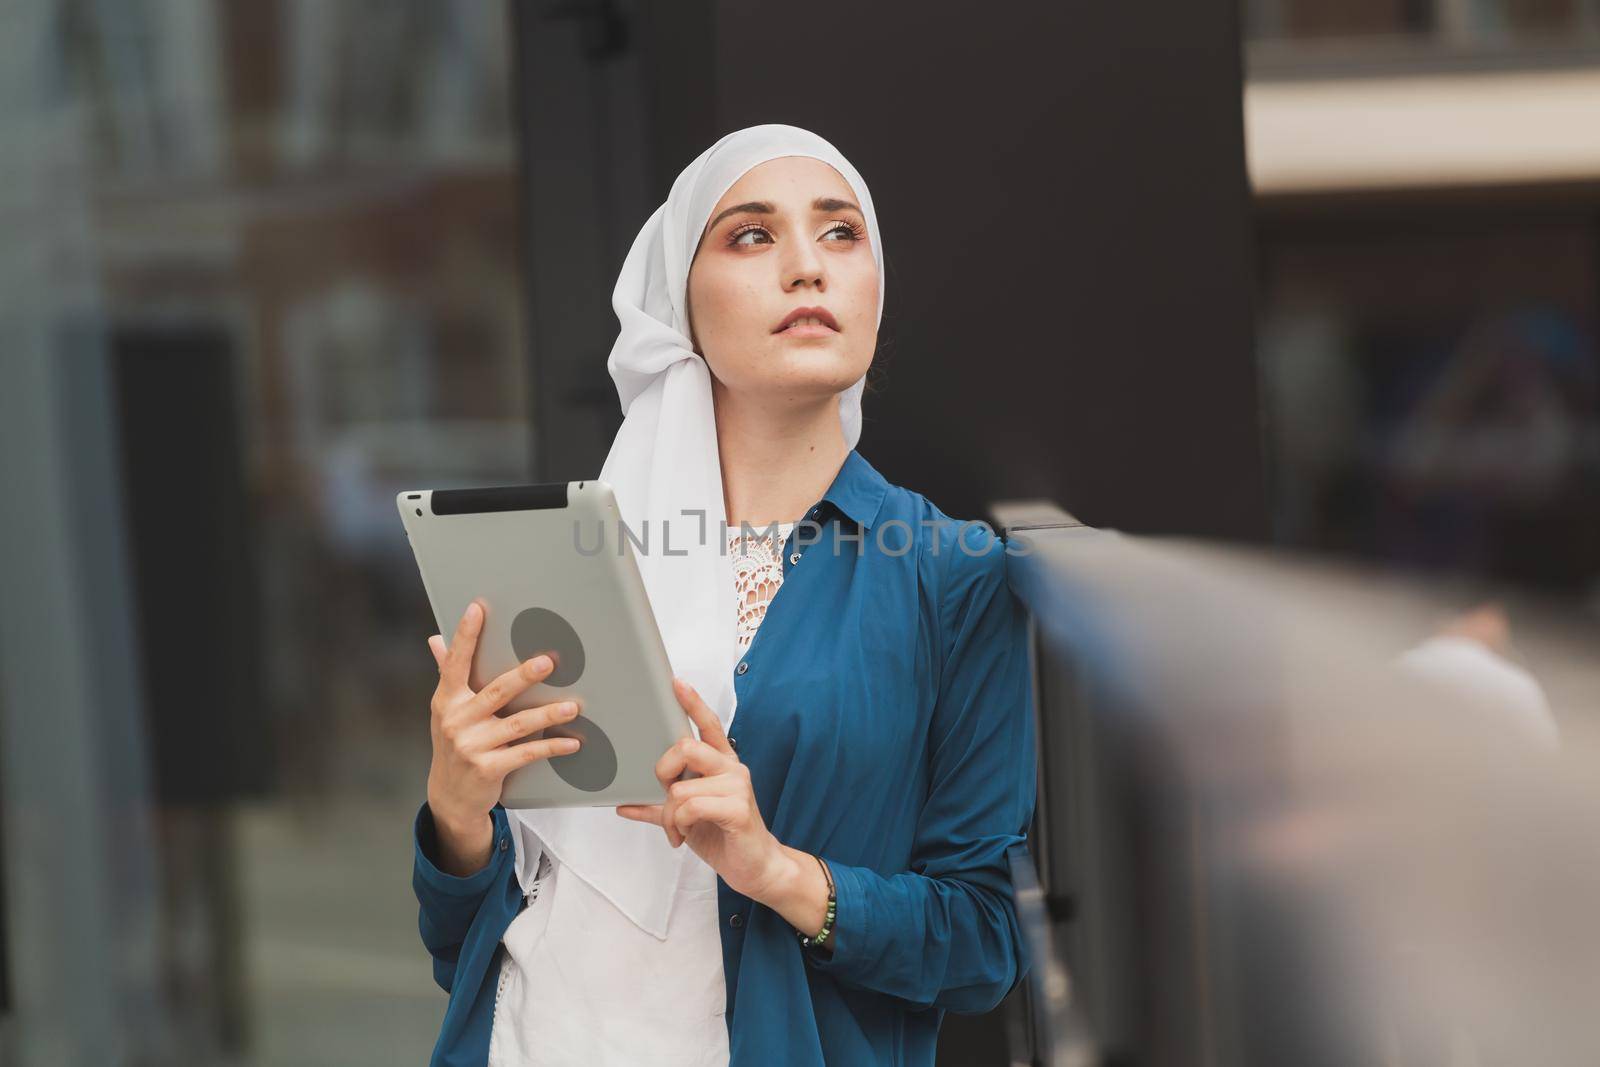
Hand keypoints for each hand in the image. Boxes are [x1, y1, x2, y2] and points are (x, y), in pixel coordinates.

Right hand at [425, 599, 582, 874]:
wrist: (450, 797)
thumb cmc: (454, 745)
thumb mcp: (446, 711)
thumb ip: (447, 674)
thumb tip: (435, 639)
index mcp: (447, 700)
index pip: (455, 663)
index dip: (465, 635)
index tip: (477, 609)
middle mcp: (456, 721)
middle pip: (496, 692)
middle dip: (524, 676)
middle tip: (548, 661)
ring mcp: (471, 746)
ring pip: (518, 724)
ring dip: (548, 714)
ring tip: (573, 705)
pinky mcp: (488, 768)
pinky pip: (526, 753)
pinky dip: (551, 747)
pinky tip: (572, 742)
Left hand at [615, 678, 785, 900]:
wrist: (755, 868)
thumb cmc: (722, 836)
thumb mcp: (686, 818)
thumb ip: (659, 808)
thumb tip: (624, 804)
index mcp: (721, 763)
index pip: (708, 724)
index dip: (692, 703)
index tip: (677, 683)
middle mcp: (731, 768)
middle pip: (685, 747)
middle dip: (663, 772)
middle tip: (666, 795)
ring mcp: (737, 786)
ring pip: (681, 787)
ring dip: (670, 814)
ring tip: (678, 829)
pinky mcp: (737, 809)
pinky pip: (691, 807)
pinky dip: (680, 824)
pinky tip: (687, 835)